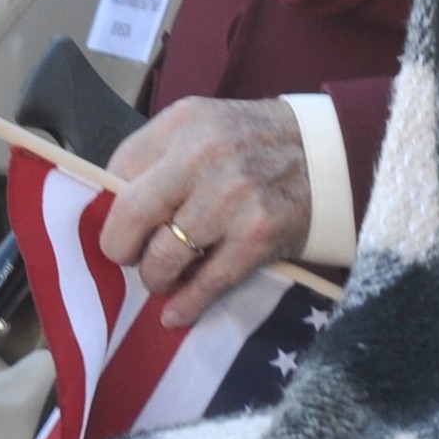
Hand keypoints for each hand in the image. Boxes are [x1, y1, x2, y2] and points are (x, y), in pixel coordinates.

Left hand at [98, 95, 316, 326]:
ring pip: (165, 254)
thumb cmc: (252, 142)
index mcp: (181, 124)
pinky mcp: (258, 236)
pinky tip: (174, 314)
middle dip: (120, 246)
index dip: (110, 206)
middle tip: (126, 256)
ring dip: (154, 275)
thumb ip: (160, 154)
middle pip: (131, 215)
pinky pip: (209, 281)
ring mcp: (231, 199)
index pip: (119, 171)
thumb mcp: (201, 125)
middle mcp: (202, 158)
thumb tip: (114, 201)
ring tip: (159, 277)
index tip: (115, 224)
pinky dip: (187, 302)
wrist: (328, 153)